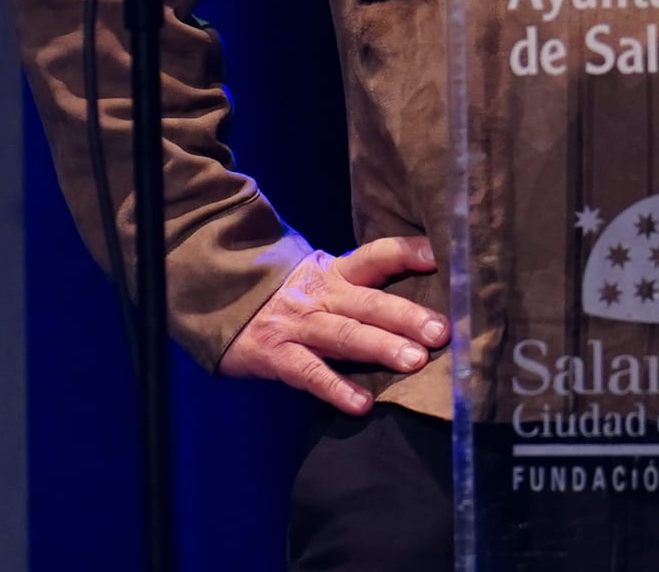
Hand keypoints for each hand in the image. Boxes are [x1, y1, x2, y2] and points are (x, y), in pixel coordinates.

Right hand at [218, 237, 448, 414]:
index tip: (438, 257)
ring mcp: (296, 325)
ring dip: (381, 347)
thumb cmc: (286, 297)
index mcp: (335, 272)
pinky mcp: (275, 355)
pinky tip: (362, 404)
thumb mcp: (320, 279)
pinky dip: (337, 388)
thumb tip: (419, 301)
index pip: (375, 256)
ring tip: (416, 361)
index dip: (405, 253)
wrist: (217, 302)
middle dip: (406, 315)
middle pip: (367, 302)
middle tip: (441, 331)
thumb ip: (359, 287)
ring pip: (344, 335)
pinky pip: (310, 373)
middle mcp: (320, 294)